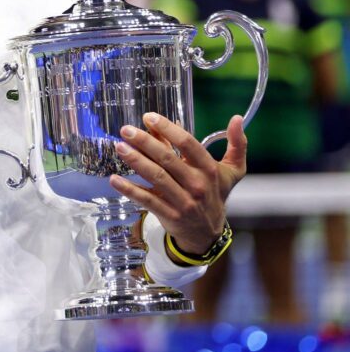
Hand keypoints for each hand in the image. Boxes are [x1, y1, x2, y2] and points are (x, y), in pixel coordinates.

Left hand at [109, 112, 246, 254]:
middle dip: (145, 142)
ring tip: (120, 147)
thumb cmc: (216, 194)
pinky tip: (115, 179)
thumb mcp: (232, 171)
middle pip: (168, 159)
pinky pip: (147, 200)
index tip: (149, 117)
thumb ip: (236, 144)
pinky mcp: (169, 214)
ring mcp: (183, 201)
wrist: (208, 234)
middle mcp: (197, 184)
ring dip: (136, 161)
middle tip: (126, 130)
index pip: (188, 144)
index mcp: (209, 169)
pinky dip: (130, 190)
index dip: (168, 129)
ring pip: (156, 177)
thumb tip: (237, 118)